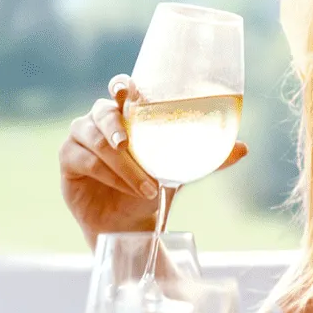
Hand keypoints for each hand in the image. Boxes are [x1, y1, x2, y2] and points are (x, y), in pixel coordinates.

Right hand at [58, 76, 248, 245]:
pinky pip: (82, 160)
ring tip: (144, 185)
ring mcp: (80, 140)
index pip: (119, 89)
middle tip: (128, 145)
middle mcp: (99, 122)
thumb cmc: (151, 190)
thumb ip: (208, 159)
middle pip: (101, 112)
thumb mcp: (181, 173)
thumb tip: (244, 148)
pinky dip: (104, 173)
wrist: (130, 227)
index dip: (121, 86)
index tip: (126, 90)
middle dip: (115, 127)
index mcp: (125, 115)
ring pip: (94, 139)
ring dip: (120, 163)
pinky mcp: (68, 162)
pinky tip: (123, 187)